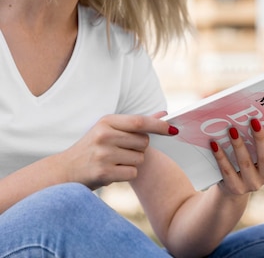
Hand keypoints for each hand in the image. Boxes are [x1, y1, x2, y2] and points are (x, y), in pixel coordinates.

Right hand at [60, 112, 175, 189]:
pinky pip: (132, 173)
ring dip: (132, 162)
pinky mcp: (103, 173)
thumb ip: (138, 123)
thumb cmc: (93, 149)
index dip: (159, 125)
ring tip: (114, 162)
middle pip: (143, 142)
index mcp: (106, 122)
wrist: (65, 171)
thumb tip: (164, 113)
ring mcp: (103, 154)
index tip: (173, 129)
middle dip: (139, 148)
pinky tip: (112, 172)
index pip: (140, 122)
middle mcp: (104, 136)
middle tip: (121, 151)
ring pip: (140, 158)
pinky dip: (126, 175)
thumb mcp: (110, 130)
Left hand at [211, 120, 263, 196]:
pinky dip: (221, 156)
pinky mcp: (235, 188)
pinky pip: (227, 171)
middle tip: (254, 120)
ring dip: (238, 145)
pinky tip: (214, 143)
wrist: (232, 188)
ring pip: (246, 163)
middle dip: (260, 139)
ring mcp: (252, 184)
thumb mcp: (260, 151)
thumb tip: (256, 109)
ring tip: (231, 129)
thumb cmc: (250, 160)